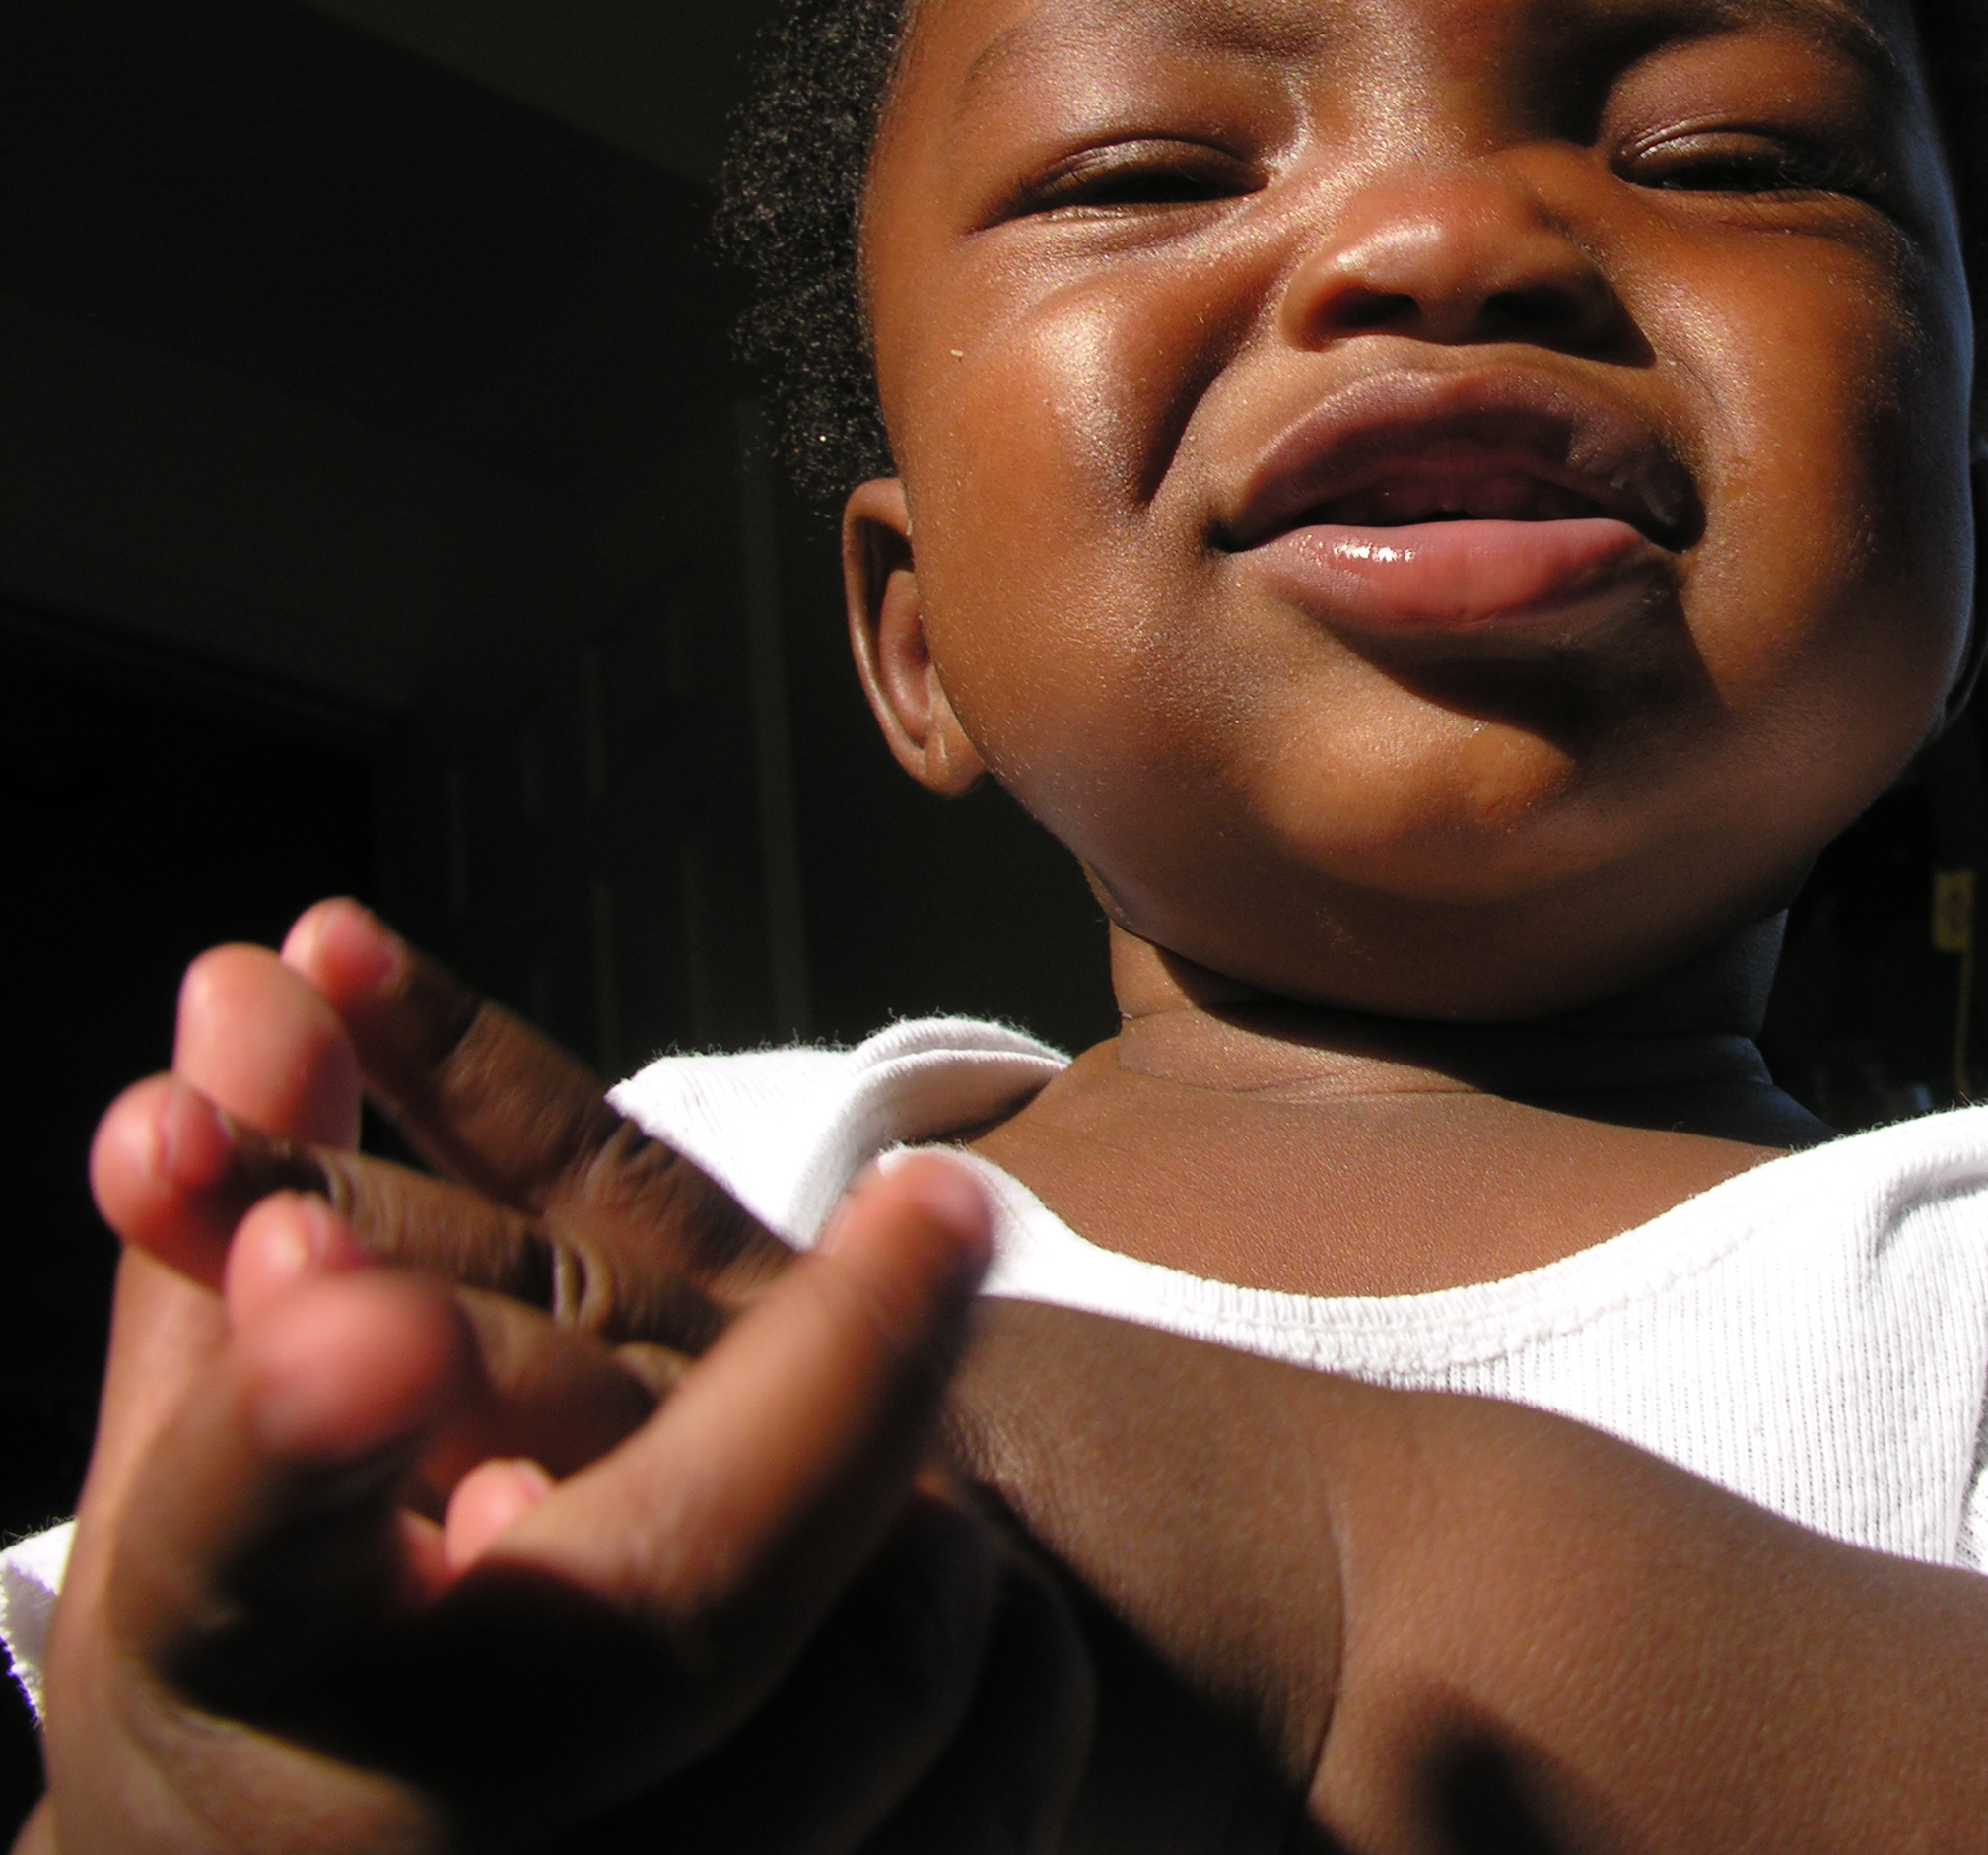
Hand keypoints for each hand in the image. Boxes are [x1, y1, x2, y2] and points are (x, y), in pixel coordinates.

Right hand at [41, 948, 1088, 1854]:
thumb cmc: (280, 1682)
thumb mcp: (214, 1476)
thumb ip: (245, 1225)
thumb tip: (261, 982)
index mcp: (229, 1672)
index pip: (237, 1539)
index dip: (297, 1428)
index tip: (382, 1314)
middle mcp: (407, 1829)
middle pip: (663, 1612)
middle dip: (829, 1387)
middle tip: (943, 1203)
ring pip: (865, 1705)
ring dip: (928, 1536)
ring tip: (934, 1456)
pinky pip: (977, 1819)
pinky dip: (1008, 1688)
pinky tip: (989, 1602)